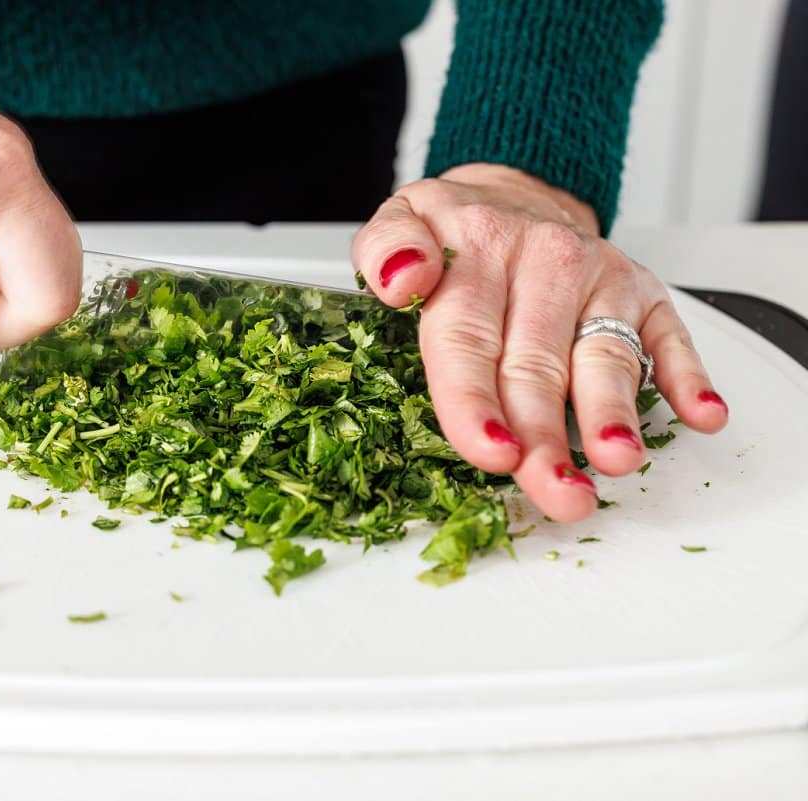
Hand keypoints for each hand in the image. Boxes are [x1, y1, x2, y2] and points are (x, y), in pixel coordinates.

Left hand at [352, 163, 727, 521]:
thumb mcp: (396, 223)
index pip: (468, 340)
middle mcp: (542, 262)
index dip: (477, 404)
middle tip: (553, 491)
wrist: (509, 194)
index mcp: (475, 253)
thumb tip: (402, 279)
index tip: (491, 451)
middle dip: (545, 438)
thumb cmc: (451, 232)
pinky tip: (699, 413)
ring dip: (613, 414)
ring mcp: (597, 277)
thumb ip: (385, 251)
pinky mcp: (642, 290)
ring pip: (603, 356)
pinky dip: (686, 376)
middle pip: (537, 365)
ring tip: (616, 460)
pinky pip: (669, 335)